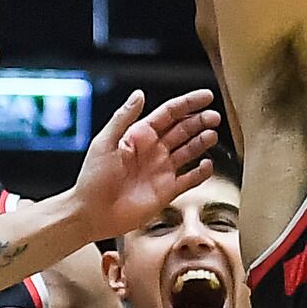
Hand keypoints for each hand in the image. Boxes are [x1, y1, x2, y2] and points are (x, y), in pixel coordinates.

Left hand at [69, 89, 223, 236]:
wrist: (91, 213)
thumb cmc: (92, 178)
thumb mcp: (105, 142)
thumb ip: (123, 118)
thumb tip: (139, 94)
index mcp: (139, 136)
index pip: (168, 114)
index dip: (188, 104)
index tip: (206, 96)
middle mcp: (153, 151)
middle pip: (183, 130)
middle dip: (200, 121)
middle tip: (214, 116)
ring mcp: (161, 170)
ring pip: (189, 151)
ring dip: (202, 142)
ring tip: (212, 135)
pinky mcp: (167, 191)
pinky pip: (190, 179)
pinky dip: (201, 172)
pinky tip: (207, 164)